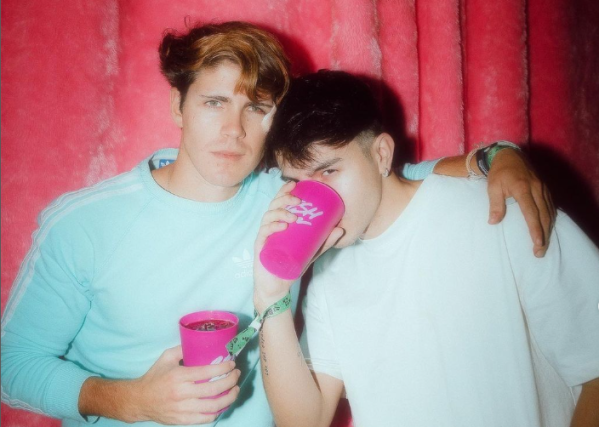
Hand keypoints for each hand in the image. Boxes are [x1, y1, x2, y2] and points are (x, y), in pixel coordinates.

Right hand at [130, 346, 239, 424]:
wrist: (140, 400)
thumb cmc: (155, 377)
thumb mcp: (166, 358)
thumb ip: (182, 349)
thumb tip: (199, 341)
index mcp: (179, 376)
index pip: (207, 372)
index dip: (223, 368)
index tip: (232, 364)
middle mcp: (182, 393)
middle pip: (214, 390)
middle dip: (231, 381)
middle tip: (237, 374)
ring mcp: (183, 409)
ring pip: (213, 406)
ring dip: (229, 398)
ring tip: (235, 389)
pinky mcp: (183, 420)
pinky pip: (206, 418)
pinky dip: (218, 411)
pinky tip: (224, 403)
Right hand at [253, 181, 342, 311]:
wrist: (278, 285)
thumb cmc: (292, 264)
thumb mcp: (312, 251)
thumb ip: (325, 242)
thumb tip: (340, 229)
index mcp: (280, 222)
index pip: (280, 202)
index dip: (285, 190)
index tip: (296, 184)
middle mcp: (270, 226)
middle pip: (274, 205)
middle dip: (285, 199)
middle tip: (298, 201)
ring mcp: (264, 235)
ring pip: (268, 216)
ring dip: (280, 212)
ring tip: (293, 216)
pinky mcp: (260, 246)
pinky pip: (264, 233)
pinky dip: (272, 227)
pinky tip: (283, 227)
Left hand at [487, 148, 555, 256]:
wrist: (509, 155)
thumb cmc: (498, 174)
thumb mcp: (492, 187)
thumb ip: (495, 204)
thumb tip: (493, 222)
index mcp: (522, 188)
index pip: (531, 212)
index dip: (535, 229)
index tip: (537, 243)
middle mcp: (536, 189)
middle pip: (544, 215)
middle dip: (543, 235)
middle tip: (540, 252)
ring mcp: (543, 188)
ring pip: (550, 212)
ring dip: (548, 229)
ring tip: (543, 245)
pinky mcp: (545, 188)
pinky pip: (551, 206)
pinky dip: (550, 219)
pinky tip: (548, 229)